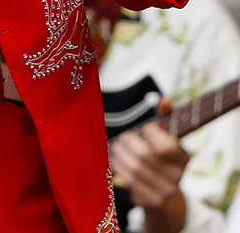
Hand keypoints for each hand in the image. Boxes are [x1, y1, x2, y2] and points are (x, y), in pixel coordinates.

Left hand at [111, 116, 189, 232]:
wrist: (164, 194)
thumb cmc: (162, 158)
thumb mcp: (168, 138)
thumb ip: (166, 116)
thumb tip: (163, 100)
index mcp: (184, 157)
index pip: (166, 146)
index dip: (153, 134)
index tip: (145, 128)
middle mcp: (178, 175)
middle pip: (145, 156)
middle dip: (129, 143)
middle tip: (123, 138)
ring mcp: (165, 190)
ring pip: (135, 169)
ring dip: (121, 155)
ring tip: (116, 148)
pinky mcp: (152, 200)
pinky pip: (130, 182)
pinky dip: (119, 169)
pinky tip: (116, 162)